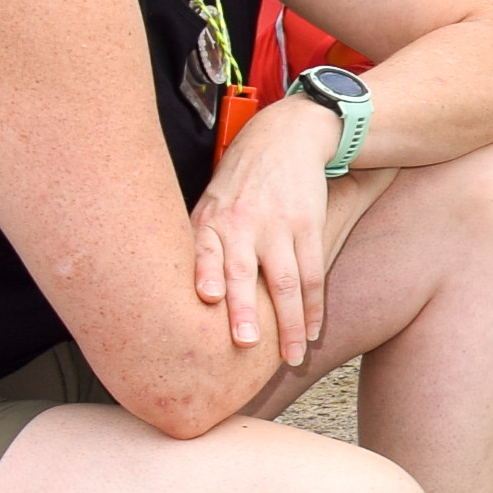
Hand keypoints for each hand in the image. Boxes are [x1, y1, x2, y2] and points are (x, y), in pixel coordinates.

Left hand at [192, 92, 348, 364]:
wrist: (286, 135)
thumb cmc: (240, 179)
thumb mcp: (209, 202)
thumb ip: (199, 244)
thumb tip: (178, 296)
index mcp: (211, 220)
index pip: (206, 251)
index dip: (206, 274)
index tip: (206, 298)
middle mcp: (243, 223)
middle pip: (245, 272)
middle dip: (245, 310)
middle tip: (245, 343)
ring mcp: (279, 225)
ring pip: (286, 281)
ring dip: (290, 323)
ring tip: (291, 356)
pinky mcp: (309, 225)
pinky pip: (313, 273)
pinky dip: (314, 306)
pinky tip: (312, 330)